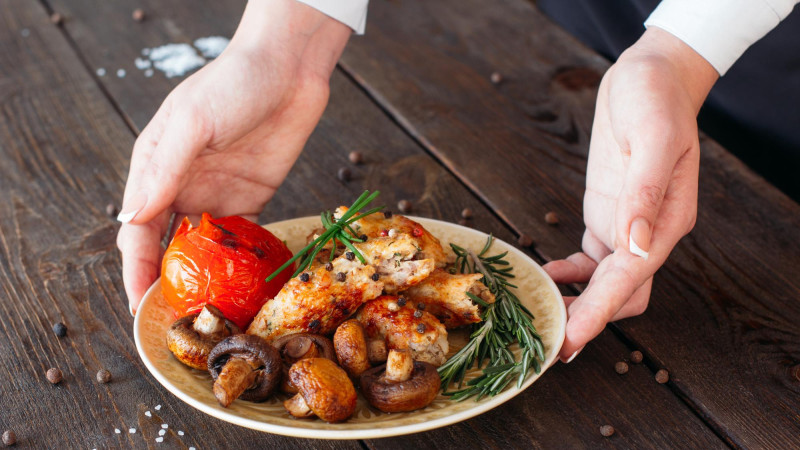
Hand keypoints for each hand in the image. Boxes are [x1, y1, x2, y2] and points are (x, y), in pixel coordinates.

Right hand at [116, 0, 350, 314]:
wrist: (289, 69)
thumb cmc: (234, 83)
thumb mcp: (193, 121)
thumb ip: (164, 170)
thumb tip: (132, 217)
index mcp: (156, 168)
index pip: (138, 231)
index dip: (135, 271)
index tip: (139, 307)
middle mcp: (183, 186)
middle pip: (167, 247)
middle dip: (167, 284)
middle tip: (176, 323)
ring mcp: (219, 194)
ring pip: (203, 248)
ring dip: (203, 279)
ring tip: (209, 313)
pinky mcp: (254, 197)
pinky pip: (240, 238)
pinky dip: (237, 262)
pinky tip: (242, 285)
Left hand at [543, 27, 717, 361]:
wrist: (652, 75)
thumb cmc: (657, 99)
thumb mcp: (654, 138)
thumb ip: (645, 193)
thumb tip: (634, 248)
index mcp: (666, 222)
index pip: (631, 282)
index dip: (599, 313)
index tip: (571, 341)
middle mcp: (648, 232)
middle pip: (619, 295)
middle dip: (586, 320)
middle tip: (546, 343)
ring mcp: (627, 226)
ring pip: (604, 284)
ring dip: (575, 302)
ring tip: (538, 316)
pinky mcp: (608, 214)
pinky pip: (589, 259)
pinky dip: (567, 274)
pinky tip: (544, 276)